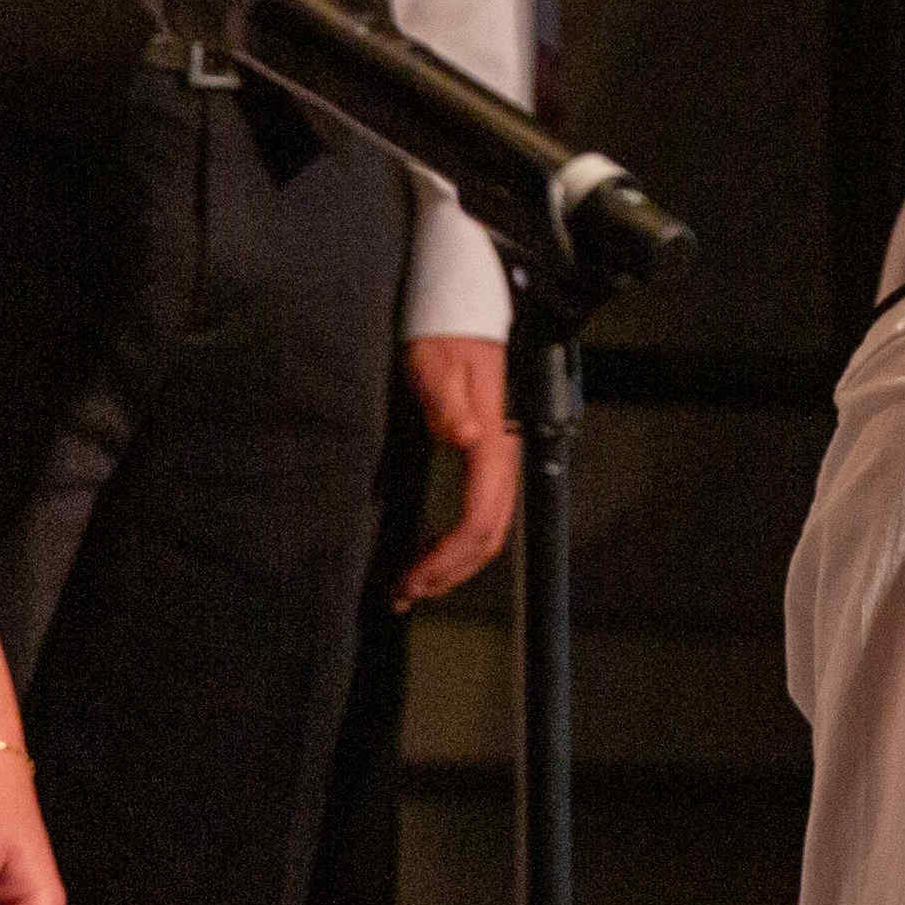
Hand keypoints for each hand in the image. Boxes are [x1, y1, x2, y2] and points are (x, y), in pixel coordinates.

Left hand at [396, 338, 516, 606]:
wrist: (461, 312)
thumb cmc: (444, 336)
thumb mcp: (435, 361)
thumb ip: (446, 399)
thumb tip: (462, 435)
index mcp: (491, 442)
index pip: (478, 518)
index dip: (447, 557)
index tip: (412, 578)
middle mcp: (501, 457)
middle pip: (487, 536)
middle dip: (448, 572)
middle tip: (403, 593)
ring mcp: (496, 460)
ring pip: (487, 530)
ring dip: (453, 564)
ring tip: (413, 585)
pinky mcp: (485, 459)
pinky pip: (479, 514)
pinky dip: (456, 544)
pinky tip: (430, 553)